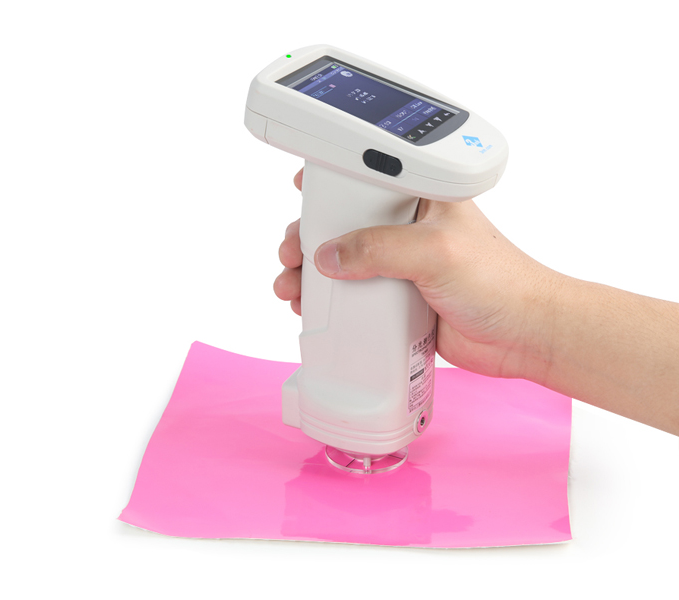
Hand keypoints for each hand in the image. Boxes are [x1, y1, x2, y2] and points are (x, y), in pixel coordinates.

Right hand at [274, 168, 561, 381]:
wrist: (524, 336)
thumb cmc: (502, 282)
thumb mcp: (435, 251)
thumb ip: (378, 248)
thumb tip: (328, 256)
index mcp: (419, 199)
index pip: (365, 178)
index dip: (329, 181)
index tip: (301, 190)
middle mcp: (406, 229)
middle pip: (342, 224)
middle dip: (307, 237)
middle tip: (290, 252)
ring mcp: (399, 266)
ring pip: (342, 263)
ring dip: (310, 273)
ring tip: (290, 287)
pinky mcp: (397, 299)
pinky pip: (353, 297)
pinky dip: (327, 302)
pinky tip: (311, 309)